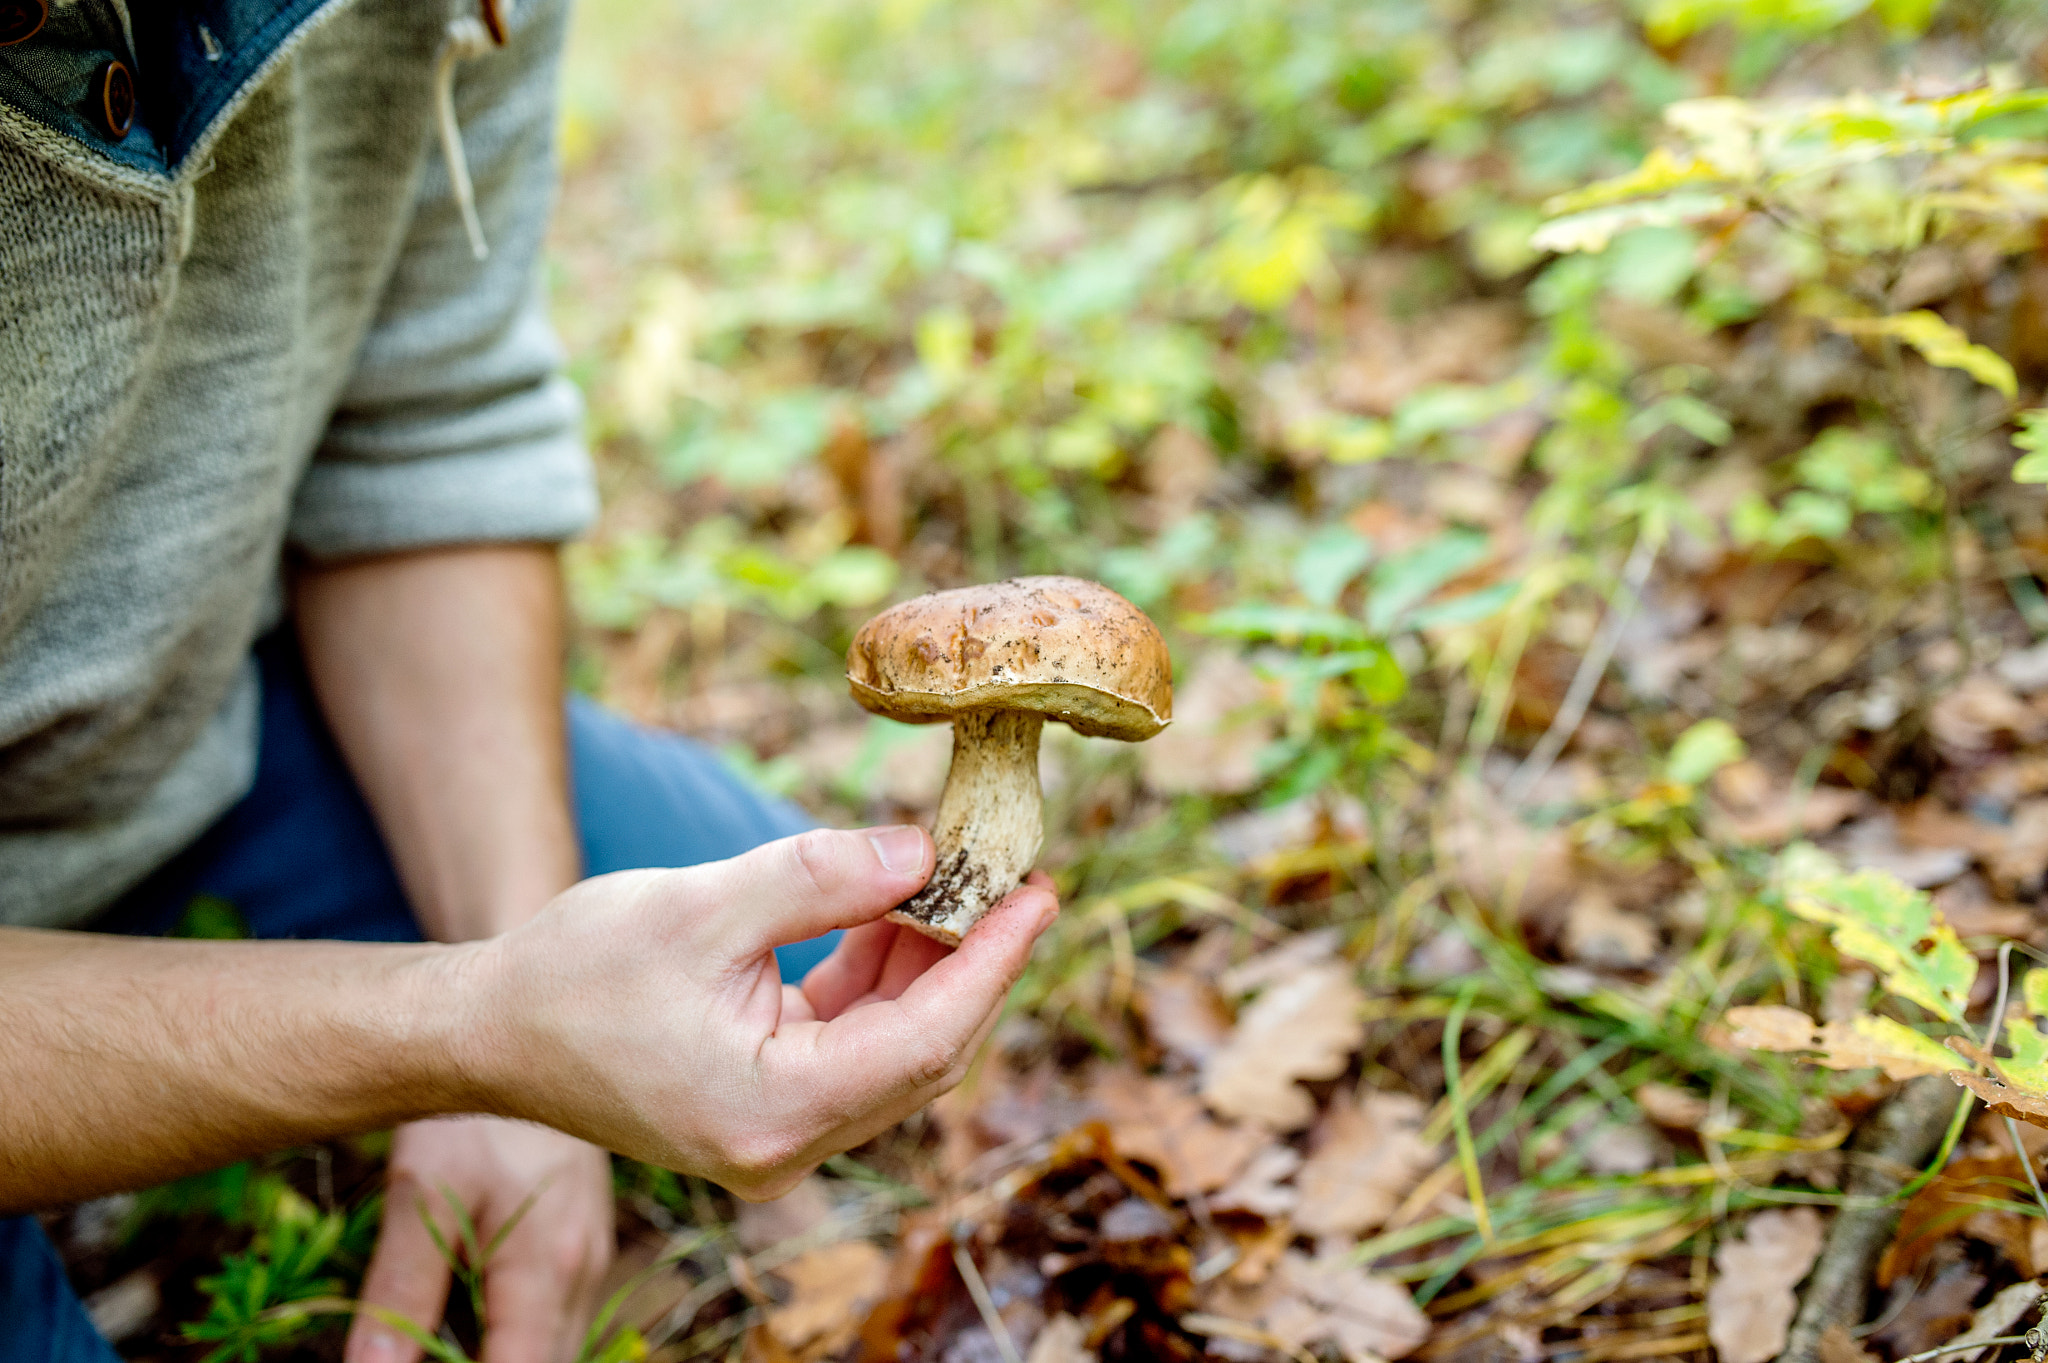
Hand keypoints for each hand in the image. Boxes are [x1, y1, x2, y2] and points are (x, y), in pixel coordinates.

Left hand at [343, 1118, 612, 1362]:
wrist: (526, 1034)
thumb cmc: (469, 1113)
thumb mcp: (420, 1197)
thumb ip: (397, 1294)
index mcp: (548, 1269)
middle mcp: (586, 1273)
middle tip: (421, 1352)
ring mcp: (594, 1256)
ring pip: (560, 1348)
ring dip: (508, 1356)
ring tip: (445, 1343)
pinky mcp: (588, 1241)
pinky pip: (561, 1317)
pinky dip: (521, 1336)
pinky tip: (474, 1315)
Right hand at [468, 826, 1058, 1198]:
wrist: (489, 1032)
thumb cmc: (575, 972)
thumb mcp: (704, 907)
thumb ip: (821, 879)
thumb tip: (925, 853)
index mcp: (773, 1112)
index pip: (926, 1040)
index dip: (994, 963)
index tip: (1040, 893)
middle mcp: (786, 1144)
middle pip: (923, 1054)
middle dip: (976, 963)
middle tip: (1020, 877)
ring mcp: (778, 1132)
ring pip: (894, 1047)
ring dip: (930, 965)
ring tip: (965, 878)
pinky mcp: (766, 1105)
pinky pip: (852, 1042)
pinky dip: (878, 977)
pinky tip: (897, 908)